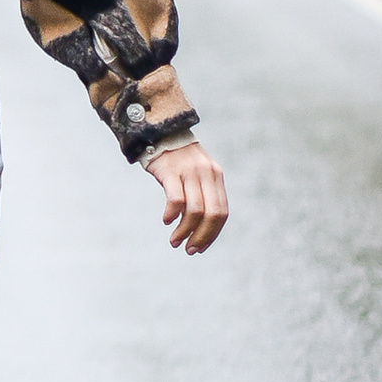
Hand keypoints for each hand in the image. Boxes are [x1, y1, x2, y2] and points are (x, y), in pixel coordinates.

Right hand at [145, 138, 228, 256]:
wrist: (160, 131)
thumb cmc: (177, 159)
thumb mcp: (198, 173)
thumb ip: (203, 194)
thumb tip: (202, 228)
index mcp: (216, 176)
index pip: (222, 212)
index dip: (212, 234)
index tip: (200, 247)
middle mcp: (206, 173)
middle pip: (212, 214)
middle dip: (202, 236)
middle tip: (189, 250)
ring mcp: (189, 171)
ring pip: (195, 210)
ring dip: (185, 231)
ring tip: (175, 241)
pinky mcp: (171, 170)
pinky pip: (176, 199)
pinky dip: (172, 214)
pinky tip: (166, 221)